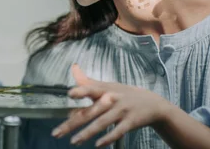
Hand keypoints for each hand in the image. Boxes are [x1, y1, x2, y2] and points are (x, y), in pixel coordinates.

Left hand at [51, 64, 168, 146]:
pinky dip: (108, 138)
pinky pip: (117, 132)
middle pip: (90, 112)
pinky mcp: (130, 122)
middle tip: (57, 132)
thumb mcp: (107, 85)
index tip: (70, 94)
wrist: (152, 103)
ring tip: (74, 141)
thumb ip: (88, 81)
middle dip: (72, 123)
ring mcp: (121, 111)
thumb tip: (73, 68)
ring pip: (101, 123)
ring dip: (87, 133)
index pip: (90, 89)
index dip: (81, 91)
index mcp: (104, 89)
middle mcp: (111, 99)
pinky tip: (97, 144)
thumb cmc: (124, 93)